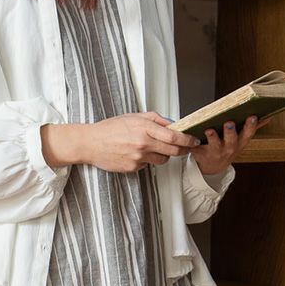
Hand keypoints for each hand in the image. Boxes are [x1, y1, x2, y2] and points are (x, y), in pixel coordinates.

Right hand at [78, 111, 199, 172]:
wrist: (90, 143)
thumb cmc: (110, 129)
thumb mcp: (133, 117)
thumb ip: (155, 119)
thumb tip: (173, 124)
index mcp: (144, 128)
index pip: (174, 136)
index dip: (187, 140)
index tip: (194, 140)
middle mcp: (143, 143)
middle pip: (173, 150)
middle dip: (183, 150)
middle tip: (186, 148)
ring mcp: (138, 157)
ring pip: (162, 160)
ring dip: (164, 155)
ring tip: (152, 148)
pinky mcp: (133, 168)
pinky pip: (148, 165)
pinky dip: (147, 160)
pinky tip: (135, 154)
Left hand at [189, 115, 271, 173]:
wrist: (213, 166)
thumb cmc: (227, 148)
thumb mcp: (242, 140)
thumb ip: (252, 128)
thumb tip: (268, 117)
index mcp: (239, 143)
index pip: (247, 134)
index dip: (250, 126)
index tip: (252, 116)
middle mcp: (228, 149)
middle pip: (231, 141)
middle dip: (231, 132)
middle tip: (229, 123)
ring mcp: (215, 152)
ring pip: (214, 145)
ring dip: (212, 137)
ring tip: (209, 129)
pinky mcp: (201, 153)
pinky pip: (195, 148)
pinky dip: (191, 144)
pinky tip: (190, 135)